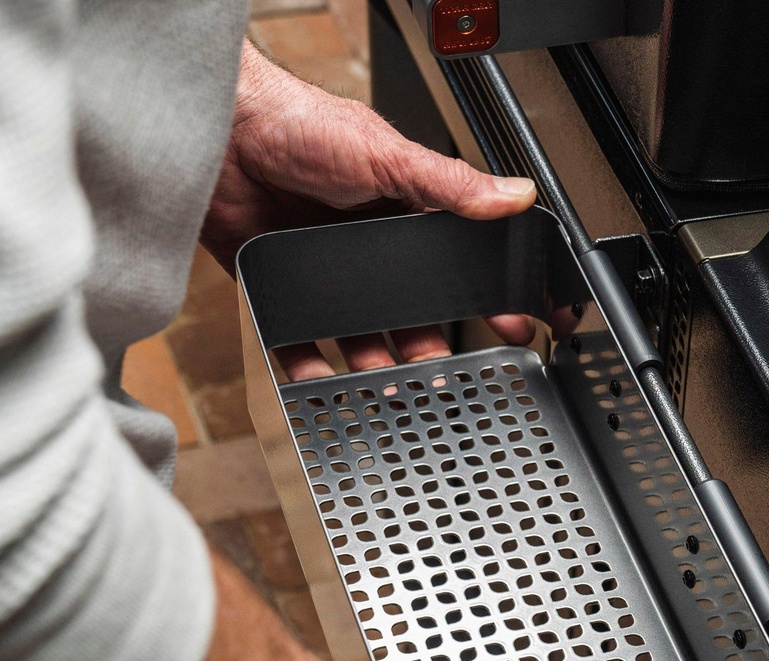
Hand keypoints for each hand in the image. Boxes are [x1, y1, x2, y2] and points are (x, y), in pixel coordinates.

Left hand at [203, 40, 537, 378]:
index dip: (480, 300)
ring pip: (358, 336)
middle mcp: (366, 249)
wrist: (218, 128)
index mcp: (402, 215)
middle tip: (441, 379)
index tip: (508, 329)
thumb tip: (514, 195)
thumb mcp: (388, 156)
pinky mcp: (281, 286)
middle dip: (424, 351)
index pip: (453, 268)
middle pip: (407, 315)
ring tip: (387, 393)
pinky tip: (324, 387)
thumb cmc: (299, 123)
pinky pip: (299, 341)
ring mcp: (324, 272)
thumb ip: (451, 184)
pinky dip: (310, 370)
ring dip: (373, 368)